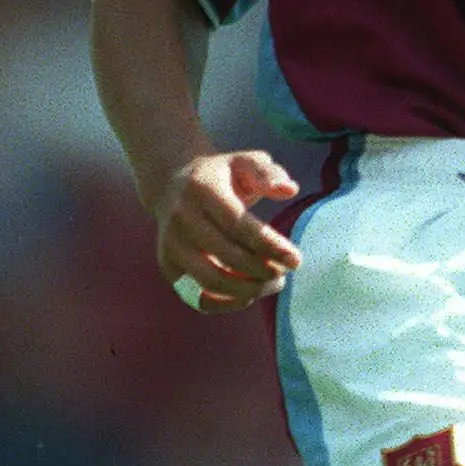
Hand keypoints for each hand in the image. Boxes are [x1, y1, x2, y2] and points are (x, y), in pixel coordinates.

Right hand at [151, 149, 300, 312]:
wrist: (172, 185)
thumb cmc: (221, 175)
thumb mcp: (244, 162)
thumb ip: (268, 173)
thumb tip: (289, 190)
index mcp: (202, 190)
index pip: (239, 225)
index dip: (270, 246)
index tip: (296, 260)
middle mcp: (181, 218)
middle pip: (228, 256)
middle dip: (264, 271)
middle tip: (285, 272)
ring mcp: (170, 245)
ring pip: (211, 281)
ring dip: (249, 290)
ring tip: (273, 284)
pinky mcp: (168, 266)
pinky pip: (197, 297)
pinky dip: (226, 303)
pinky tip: (249, 295)